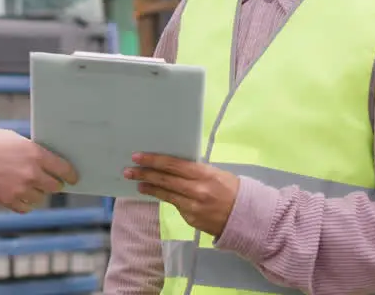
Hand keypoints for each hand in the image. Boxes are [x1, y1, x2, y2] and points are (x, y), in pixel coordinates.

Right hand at [0, 126, 78, 212]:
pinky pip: (25, 208)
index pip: (63, 169)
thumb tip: (43, 160)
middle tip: (50, 181)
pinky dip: (24, 203)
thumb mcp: (12, 138)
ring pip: (40, 198)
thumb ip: (30, 150)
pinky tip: (18, 194)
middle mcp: (31, 173)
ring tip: (28, 186)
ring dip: (37, 193)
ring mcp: (20, 189)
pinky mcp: (7, 201)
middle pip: (55, 186)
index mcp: (34, 154)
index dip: (70, 174)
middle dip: (53, 183)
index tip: (73, 178)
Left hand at [124, 153, 239, 236]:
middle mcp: (197, 190)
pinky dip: (164, 198)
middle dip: (144, 174)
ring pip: (165, 194)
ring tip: (137, 183)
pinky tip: (155, 194)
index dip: (153, 160)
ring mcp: (193, 206)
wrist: (246, 216)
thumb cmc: (231, 189)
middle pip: (164, 179)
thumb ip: (194, 170)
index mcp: (204, 174)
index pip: (173, 165)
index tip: (138, 156)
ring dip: (149, 188)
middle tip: (128, 170)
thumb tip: (171, 164)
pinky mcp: (191, 219)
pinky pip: (174, 205)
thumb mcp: (215, 173)